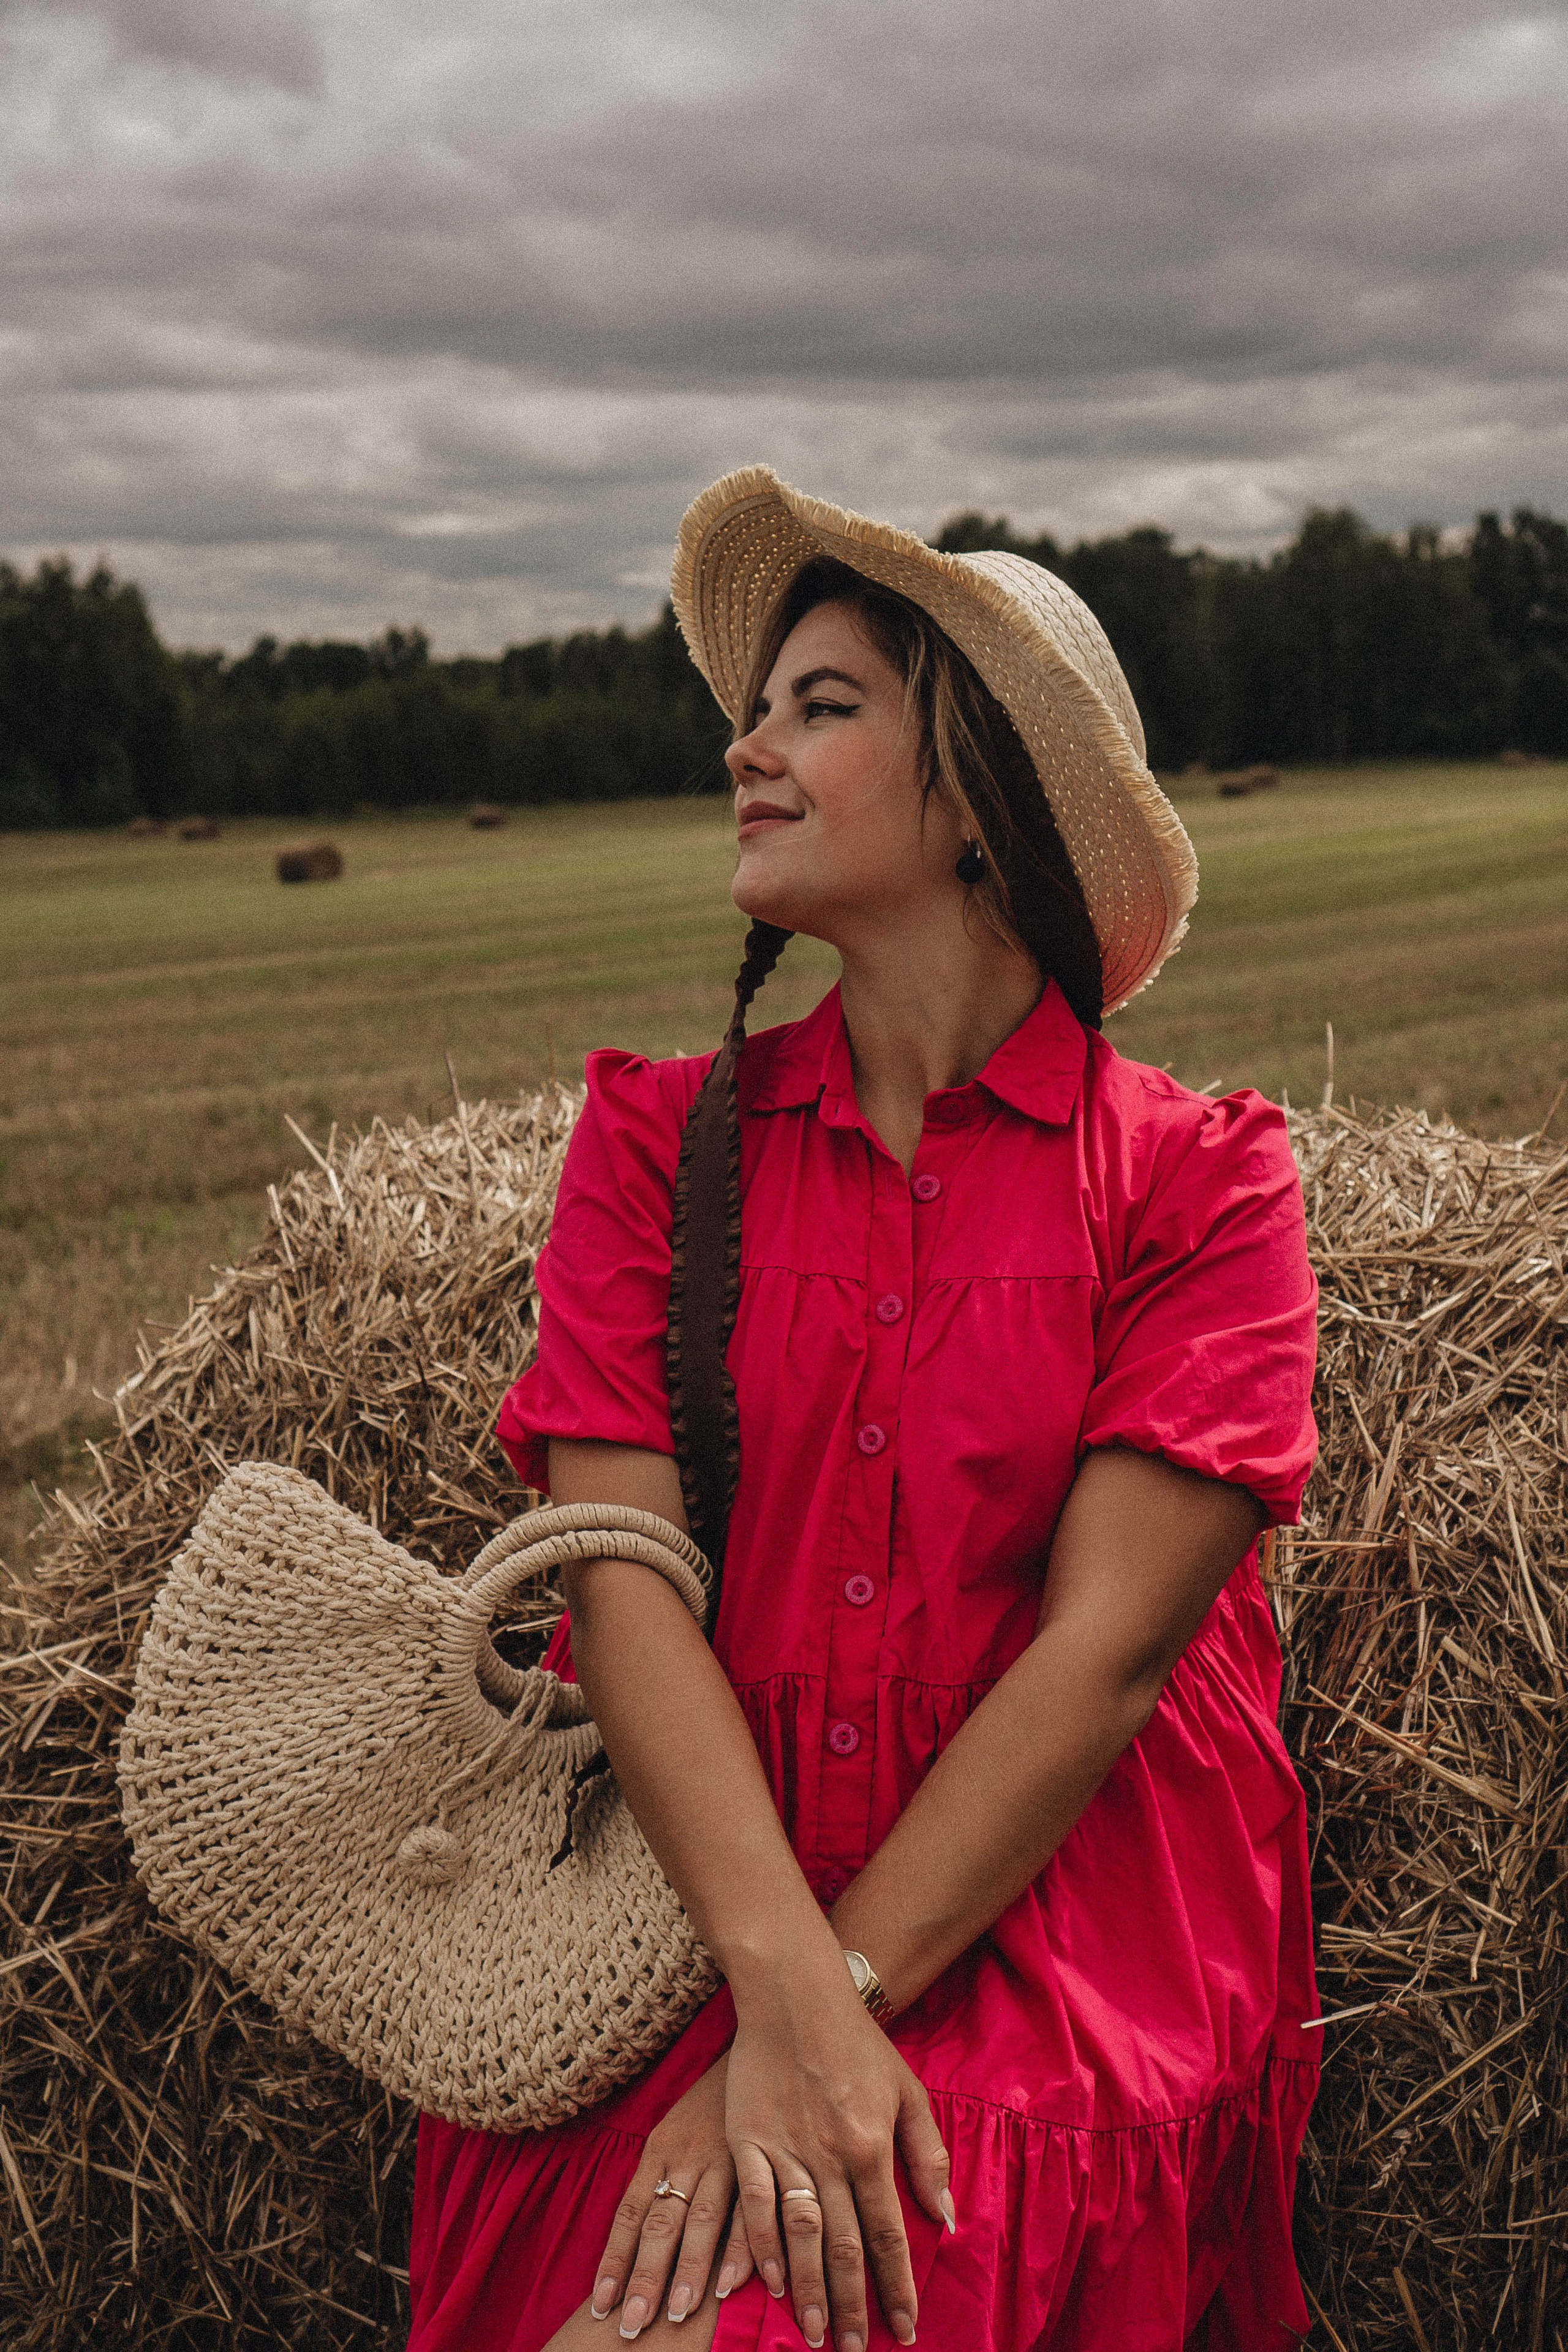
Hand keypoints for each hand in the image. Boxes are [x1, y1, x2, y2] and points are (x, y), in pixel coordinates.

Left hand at [589, 2055, 752, 2336]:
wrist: (750, 2048)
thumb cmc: (706, 2104)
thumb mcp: (673, 2133)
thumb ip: (658, 2180)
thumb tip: (637, 2237)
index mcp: (658, 2152)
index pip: (629, 2214)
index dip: (614, 2261)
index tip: (601, 2305)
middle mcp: (685, 2158)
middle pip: (660, 2224)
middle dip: (645, 2276)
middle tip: (632, 2324)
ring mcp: (722, 2158)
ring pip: (701, 2220)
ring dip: (690, 2270)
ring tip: (677, 2313)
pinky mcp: (758, 2158)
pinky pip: (750, 2208)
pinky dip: (744, 2245)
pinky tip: (738, 2280)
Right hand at [724, 1967, 951, 2351]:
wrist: (796, 1996)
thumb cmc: (858, 2043)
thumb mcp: (907, 2091)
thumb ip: (926, 2155)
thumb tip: (945, 2217)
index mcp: (872, 2146)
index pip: (889, 2233)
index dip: (897, 2287)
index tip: (904, 2330)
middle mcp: (831, 2155)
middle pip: (843, 2246)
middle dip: (853, 2305)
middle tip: (858, 2350)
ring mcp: (785, 2149)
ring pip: (799, 2235)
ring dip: (808, 2290)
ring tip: (816, 2335)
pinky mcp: (748, 2139)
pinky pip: (754, 2205)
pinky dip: (760, 2246)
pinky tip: (767, 2281)